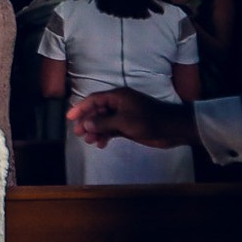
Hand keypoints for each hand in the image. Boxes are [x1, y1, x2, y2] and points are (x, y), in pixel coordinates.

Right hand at [66, 87, 196, 150]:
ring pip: (104, 122)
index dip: (80, 108)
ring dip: (96, 130)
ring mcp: (124, 115)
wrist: (172, 129)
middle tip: (78, 133)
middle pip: (97, 111)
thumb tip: (85, 124)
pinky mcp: (129, 126)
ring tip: (89, 141)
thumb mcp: (123, 121)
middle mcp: (119, 104)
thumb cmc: (148, 120)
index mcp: (118, 97)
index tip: (69, 117)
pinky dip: (106, 136)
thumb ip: (103, 123)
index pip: (94, 100)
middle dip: (87, 122)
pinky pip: (112, 129)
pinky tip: (101, 144)